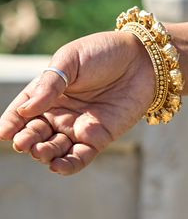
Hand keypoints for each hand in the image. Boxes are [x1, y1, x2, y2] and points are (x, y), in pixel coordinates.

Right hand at [0, 31, 157, 175]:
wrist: (143, 59)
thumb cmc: (103, 52)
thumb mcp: (71, 60)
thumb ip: (50, 84)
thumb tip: (27, 109)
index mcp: (47, 92)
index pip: (22, 112)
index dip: (11, 123)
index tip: (3, 133)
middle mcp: (58, 113)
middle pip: (35, 133)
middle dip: (26, 140)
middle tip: (24, 142)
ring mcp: (77, 127)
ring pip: (54, 148)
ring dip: (44, 154)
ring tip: (41, 151)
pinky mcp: (99, 138)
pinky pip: (79, 157)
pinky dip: (68, 165)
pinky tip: (58, 166)